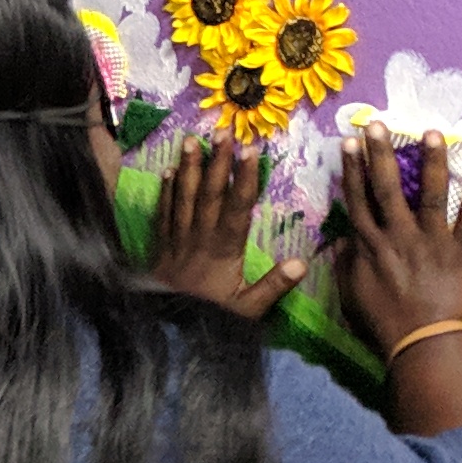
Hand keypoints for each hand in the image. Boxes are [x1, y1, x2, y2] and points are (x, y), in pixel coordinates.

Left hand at [143, 134, 303, 319]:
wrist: (164, 331)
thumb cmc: (210, 319)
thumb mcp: (247, 311)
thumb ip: (272, 286)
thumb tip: (302, 262)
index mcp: (224, 250)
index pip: (237, 207)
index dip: (244, 178)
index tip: (251, 150)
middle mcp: (199, 238)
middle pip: (209, 194)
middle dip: (217, 162)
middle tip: (222, 131)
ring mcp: (176, 240)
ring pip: (183, 198)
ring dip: (188, 168)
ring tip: (191, 140)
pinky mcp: (160, 247)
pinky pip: (162, 213)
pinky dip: (165, 192)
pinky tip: (167, 173)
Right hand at [338, 124, 461, 436]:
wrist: (427, 346)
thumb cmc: (386, 328)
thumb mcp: (351, 297)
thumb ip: (345, 265)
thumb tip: (338, 241)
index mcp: (369, 247)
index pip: (357, 199)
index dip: (352, 169)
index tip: (350, 143)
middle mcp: (397, 236)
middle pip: (386, 186)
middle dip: (381, 152)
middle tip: (379, 124)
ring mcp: (432, 240)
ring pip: (429, 192)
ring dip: (430, 160)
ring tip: (431, 132)